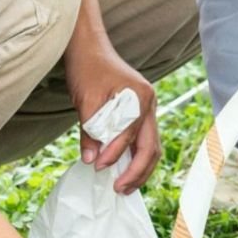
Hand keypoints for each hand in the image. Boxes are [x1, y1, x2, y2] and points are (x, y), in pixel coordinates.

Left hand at [63, 40, 158, 192]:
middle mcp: (149, 103)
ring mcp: (147, 108)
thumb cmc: (87, 68)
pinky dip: (135, 156)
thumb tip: (90, 159)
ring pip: (151, 146)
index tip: (97, 167)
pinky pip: (143, 139)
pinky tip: (123, 169)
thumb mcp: (85, 100)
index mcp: (140, 97)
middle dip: (137, 172)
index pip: (130, 134)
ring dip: (139, 168)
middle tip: (119, 189)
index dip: (114, 154)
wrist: (88, 47)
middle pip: (151, 146)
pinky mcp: (139, 112)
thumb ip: (90, 131)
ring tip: (123, 186)